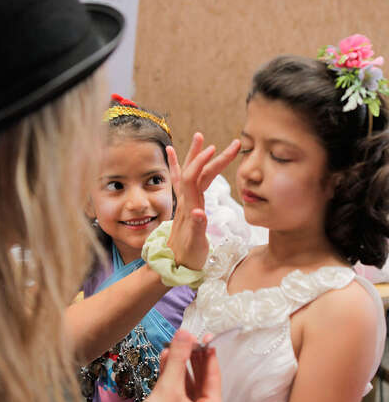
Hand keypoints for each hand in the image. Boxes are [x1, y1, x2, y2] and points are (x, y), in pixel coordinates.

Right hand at [117, 329, 221, 401]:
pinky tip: (165, 362)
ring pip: (187, 388)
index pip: (213, 379)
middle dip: (192, 360)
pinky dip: (171, 379)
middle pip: (201, 383)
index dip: (208, 356)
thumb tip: (186, 333)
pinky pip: (176, 395)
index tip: (205, 337)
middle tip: (190, 340)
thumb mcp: (168, 388)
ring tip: (173, 348)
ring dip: (180, 368)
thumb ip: (178, 359)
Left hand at [167, 133, 239, 269]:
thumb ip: (197, 228)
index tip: (215, 149)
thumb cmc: (187, 257)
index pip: (194, 179)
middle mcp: (186, 201)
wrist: (172, 264)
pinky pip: (180, 181)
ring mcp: (185, 202)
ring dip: (196, 155)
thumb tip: (200, 213)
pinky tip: (172, 155)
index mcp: (190, 208)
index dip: (202, 163)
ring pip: (190, 173)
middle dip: (210, 155)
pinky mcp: (186, 206)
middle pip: (196, 172)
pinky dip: (177, 166)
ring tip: (200, 137)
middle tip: (229, 143)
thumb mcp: (195, 246)